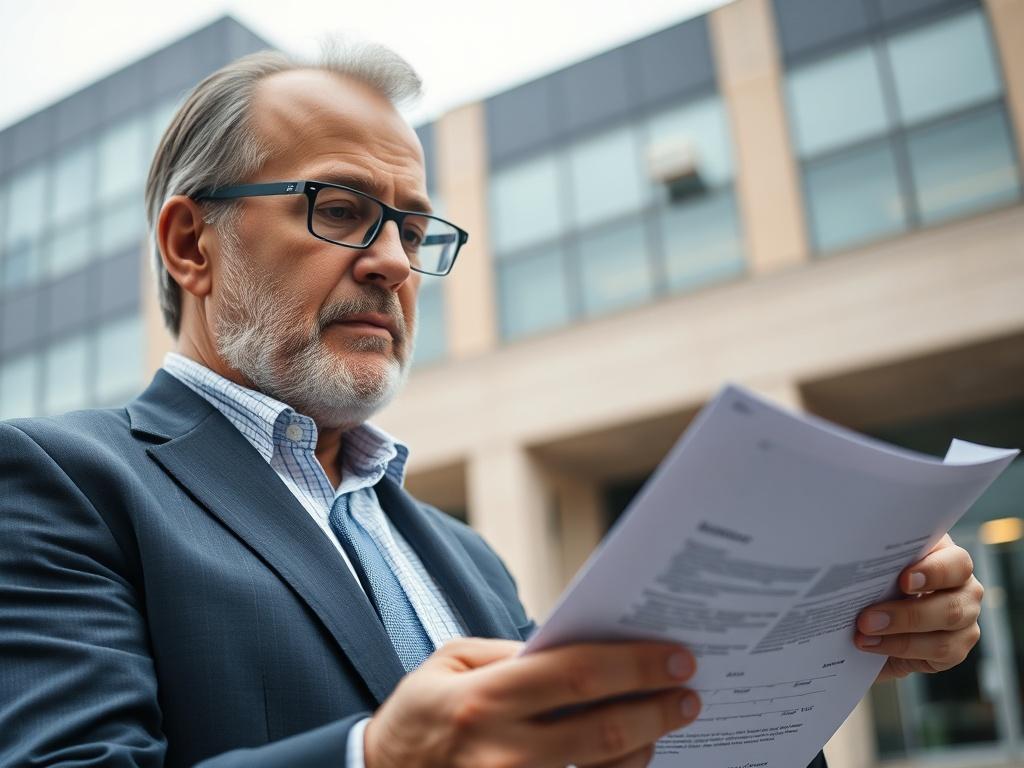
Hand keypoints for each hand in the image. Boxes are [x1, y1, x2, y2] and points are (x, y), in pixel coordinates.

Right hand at [363, 637, 700, 767]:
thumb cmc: (423, 709)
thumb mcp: (453, 660)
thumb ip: (514, 655)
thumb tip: (581, 648)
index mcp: (486, 696)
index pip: (577, 674)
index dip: (634, 665)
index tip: (676, 658)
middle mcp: (502, 749)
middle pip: (602, 729)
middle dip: (657, 709)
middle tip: (690, 694)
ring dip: (646, 746)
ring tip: (666, 722)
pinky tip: (633, 756)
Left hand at [855, 534, 983, 681]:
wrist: (870, 624)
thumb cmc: (873, 585)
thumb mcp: (875, 570)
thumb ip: (878, 562)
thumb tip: (853, 559)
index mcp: (945, 556)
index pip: (956, 562)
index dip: (933, 572)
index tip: (903, 580)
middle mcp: (963, 586)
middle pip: (952, 602)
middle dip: (906, 613)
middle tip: (866, 617)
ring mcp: (965, 618)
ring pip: (946, 628)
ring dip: (900, 631)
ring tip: (863, 632)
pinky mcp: (957, 647)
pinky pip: (940, 650)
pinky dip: (902, 648)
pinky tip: (873, 645)